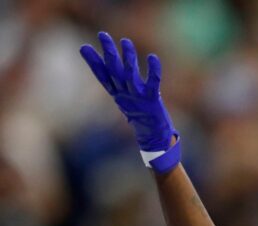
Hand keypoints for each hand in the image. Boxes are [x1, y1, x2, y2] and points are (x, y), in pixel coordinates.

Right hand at [80, 32, 180, 172]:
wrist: (153, 139)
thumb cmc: (141, 117)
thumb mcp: (125, 101)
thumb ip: (116, 86)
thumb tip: (111, 79)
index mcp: (118, 95)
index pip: (102, 77)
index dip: (93, 63)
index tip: (83, 47)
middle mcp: (125, 95)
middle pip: (114, 71)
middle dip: (109, 52)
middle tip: (103, 35)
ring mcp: (138, 98)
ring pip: (130, 75)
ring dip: (128, 58)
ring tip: (126, 42)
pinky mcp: (152, 101)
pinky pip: (153, 83)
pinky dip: (153, 71)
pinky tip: (153, 57)